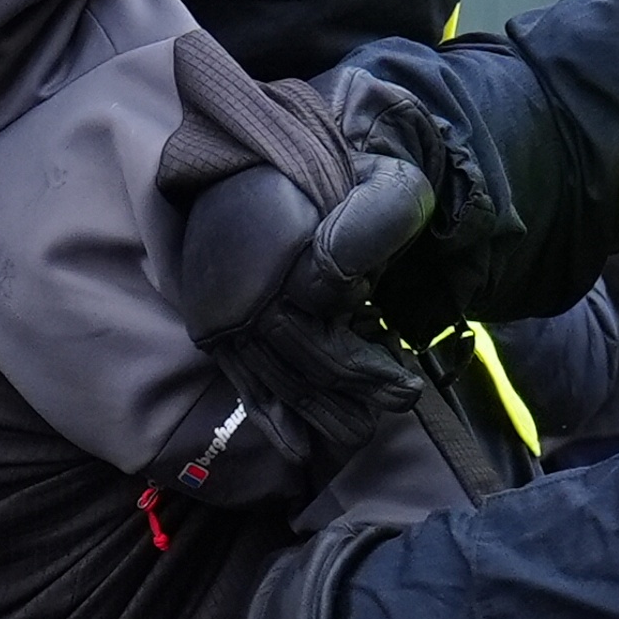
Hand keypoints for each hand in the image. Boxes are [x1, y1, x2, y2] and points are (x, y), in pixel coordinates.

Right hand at [179, 157, 433, 465]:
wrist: (248, 167)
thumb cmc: (329, 180)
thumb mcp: (379, 182)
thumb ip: (380, 216)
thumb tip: (350, 280)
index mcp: (287, 253)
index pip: (331, 319)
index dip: (366, 348)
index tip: (399, 361)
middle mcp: (251, 293)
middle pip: (313, 360)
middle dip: (362, 385)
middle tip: (403, 395)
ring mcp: (228, 318)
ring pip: (283, 382)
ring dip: (327, 412)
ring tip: (364, 427)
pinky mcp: (215, 333)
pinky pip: (244, 385)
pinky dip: (272, 421)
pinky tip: (298, 451)